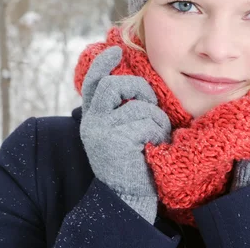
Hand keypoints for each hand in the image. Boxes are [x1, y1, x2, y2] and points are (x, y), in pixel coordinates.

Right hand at [80, 46, 171, 222]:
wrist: (128, 197)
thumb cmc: (133, 163)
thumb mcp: (122, 132)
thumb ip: (122, 109)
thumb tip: (135, 85)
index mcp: (93, 117)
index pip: (93, 82)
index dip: (102, 64)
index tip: (115, 51)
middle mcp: (92, 122)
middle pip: (113, 85)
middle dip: (138, 89)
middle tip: (150, 103)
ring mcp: (101, 131)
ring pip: (137, 105)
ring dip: (155, 119)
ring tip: (156, 137)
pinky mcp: (114, 141)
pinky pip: (146, 122)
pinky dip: (157, 132)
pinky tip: (154, 148)